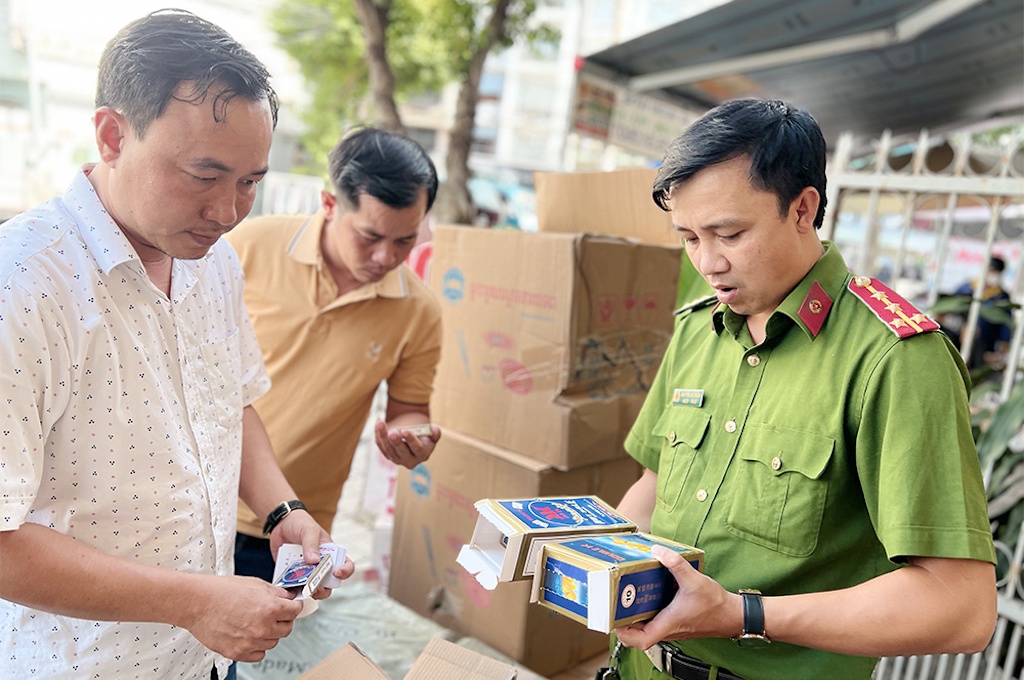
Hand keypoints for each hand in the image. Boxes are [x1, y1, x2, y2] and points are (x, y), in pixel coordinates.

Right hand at [182, 574, 303, 661]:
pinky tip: (249, 635)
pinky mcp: (238, 653)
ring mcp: (251, 643)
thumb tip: (289, 598)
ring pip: (273, 642)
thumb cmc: (222, 591)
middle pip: (287, 629)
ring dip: (269, 634)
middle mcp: (262, 628)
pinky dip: (257, 647)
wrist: (197, 603)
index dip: (294, 606)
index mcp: (270, 608)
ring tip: (255, 622)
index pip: (295, 611)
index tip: (292, 606)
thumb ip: (276, 593)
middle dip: (283, 620)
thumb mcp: (255, 584)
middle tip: (274, 614)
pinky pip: (258, 655)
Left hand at [269, 509, 355, 598]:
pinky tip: (287, 590)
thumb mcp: (308, 530)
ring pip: (312, 589)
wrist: (281, 524)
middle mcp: (321, 565)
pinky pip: (294, 587)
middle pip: (329, 584)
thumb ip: (311, 544)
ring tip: (302, 591)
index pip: (345, 565)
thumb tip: (314, 561)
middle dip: (324, 589)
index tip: (337, 572)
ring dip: (308, 592)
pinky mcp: (294, 575)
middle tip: (316, 588)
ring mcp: (307, 571)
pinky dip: (292, 591)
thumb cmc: (301, 523)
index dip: (345, 571)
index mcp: (331, 553)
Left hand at [374, 418, 438, 468]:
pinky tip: (378, 423)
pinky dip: (378, 434)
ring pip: (388, 450)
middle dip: (396, 442)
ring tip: (381, 423)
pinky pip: (381, 446)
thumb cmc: (424, 436)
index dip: (411, 440)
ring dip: (383, 436)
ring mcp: (397, 459)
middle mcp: (409, 460)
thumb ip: (435, 433)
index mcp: (423, 454)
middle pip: (401, 452)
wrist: (413, 438)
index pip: (417, 449)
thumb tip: (434, 430)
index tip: (405, 431)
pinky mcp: (388, 455)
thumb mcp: (432, 435)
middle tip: (392, 433)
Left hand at [613, 545, 740, 649]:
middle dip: (623, 622)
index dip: (624, 633)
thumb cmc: (716, 606)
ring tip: (626, 598)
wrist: (732, 615)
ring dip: (634, 617)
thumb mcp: (694, 580)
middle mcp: (667, 629)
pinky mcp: (675, 622)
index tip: (615, 619)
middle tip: (615, 604)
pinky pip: (655, 622)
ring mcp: (671, 627)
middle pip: (637, 635)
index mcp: (668, 624)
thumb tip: (659, 551)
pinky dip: (647, 612)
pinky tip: (647, 595)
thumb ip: (675, 564)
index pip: (640, 640)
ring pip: (646, 628)